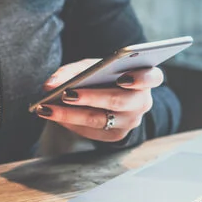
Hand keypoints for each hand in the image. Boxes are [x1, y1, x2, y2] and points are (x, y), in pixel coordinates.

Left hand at [36, 58, 163, 142]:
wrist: (111, 95)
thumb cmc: (104, 75)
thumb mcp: (93, 66)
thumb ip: (74, 71)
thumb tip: (50, 84)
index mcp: (146, 78)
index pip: (154, 77)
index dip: (140, 78)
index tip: (122, 78)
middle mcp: (143, 102)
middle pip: (118, 101)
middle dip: (91, 97)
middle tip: (66, 94)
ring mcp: (131, 121)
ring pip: (100, 119)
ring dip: (70, 114)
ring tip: (47, 108)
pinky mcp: (117, 135)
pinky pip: (92, 132)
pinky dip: (71, 123)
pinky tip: (53, 116)